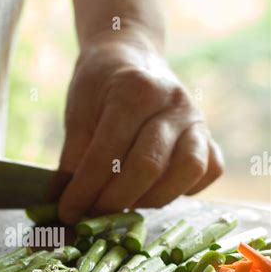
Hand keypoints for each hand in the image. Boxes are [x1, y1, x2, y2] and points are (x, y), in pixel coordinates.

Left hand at [58, 28, 223, 223]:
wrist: (130, 57)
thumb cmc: (98, 89)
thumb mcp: (77, 116)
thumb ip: (71, 163)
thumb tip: (60, 210)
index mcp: (135, 91)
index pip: (107, 154)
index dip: (84, 191)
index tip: (68, 213)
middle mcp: (173, 103)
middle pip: (148, 166)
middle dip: (115, 200)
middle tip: (93, 214)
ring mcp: (197, 120)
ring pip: (186, 171)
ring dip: (151, 199)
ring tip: (125, 203)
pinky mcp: (209, 137)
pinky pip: (208, 171)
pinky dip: (184, 190)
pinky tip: (156, 189)